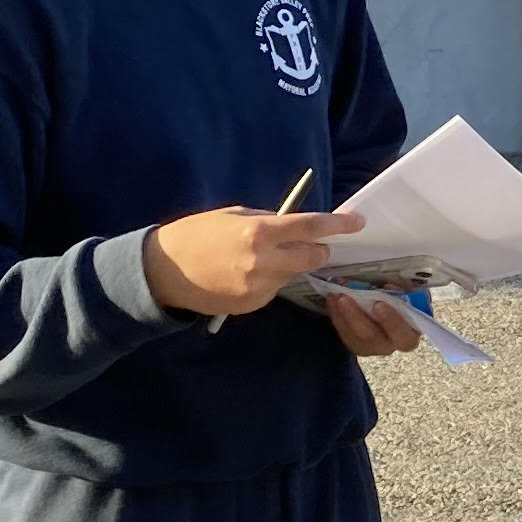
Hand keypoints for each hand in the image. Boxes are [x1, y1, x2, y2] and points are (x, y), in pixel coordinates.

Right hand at [142, 203, 355, 318]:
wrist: (164, 271)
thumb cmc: (197, 234)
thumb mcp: (233, 216)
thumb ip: (267, 221)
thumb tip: (294, 225)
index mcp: (258, 233)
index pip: (309, 227)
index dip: (337, 224)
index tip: (357, 222)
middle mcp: (263, 262)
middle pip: (312, 257)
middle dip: (318, 249)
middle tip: (313, 243)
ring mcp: (258, 287)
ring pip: (292, 274)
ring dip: (289, 264)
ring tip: (261, 257)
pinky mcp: (252, 305)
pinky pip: (273, 289)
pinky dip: (270, 279)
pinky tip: (246, 274)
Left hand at [323, 290, 425, 358]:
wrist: (388, 304)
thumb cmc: (402, 298)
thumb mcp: (406, 292)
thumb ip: (401, 291)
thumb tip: (389, 285)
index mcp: (410, 332)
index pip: (405, 337)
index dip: (393, 323)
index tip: (379, 304)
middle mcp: (391, 344)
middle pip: (373, 339)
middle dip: (357, 318)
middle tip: (345, 298)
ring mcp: (371, 347)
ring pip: (355, 338)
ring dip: (343, 316)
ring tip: (336, 296)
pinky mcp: (356, 344)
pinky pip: (344, 334)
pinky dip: (337, 316)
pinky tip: (332, 300)